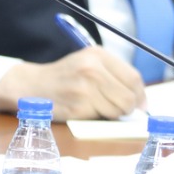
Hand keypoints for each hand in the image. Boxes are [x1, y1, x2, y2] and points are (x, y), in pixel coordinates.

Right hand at [0, 47, 145, 120]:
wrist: (31, 86)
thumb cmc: (65, 77)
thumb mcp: (88, 63)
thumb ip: (114, 75)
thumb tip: (142, 102)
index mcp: (97, 54)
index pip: (133, 78)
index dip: (139, 95)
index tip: (139, 104)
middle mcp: (92, 69)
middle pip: (129, 97)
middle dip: (127, 107)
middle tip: (116, 109)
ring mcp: (85, 88)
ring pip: (118, 110)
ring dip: (112, 114)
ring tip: (95, 106)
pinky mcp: (78, 106)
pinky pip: (102, 118)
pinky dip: (97, 118)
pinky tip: (83, 110)